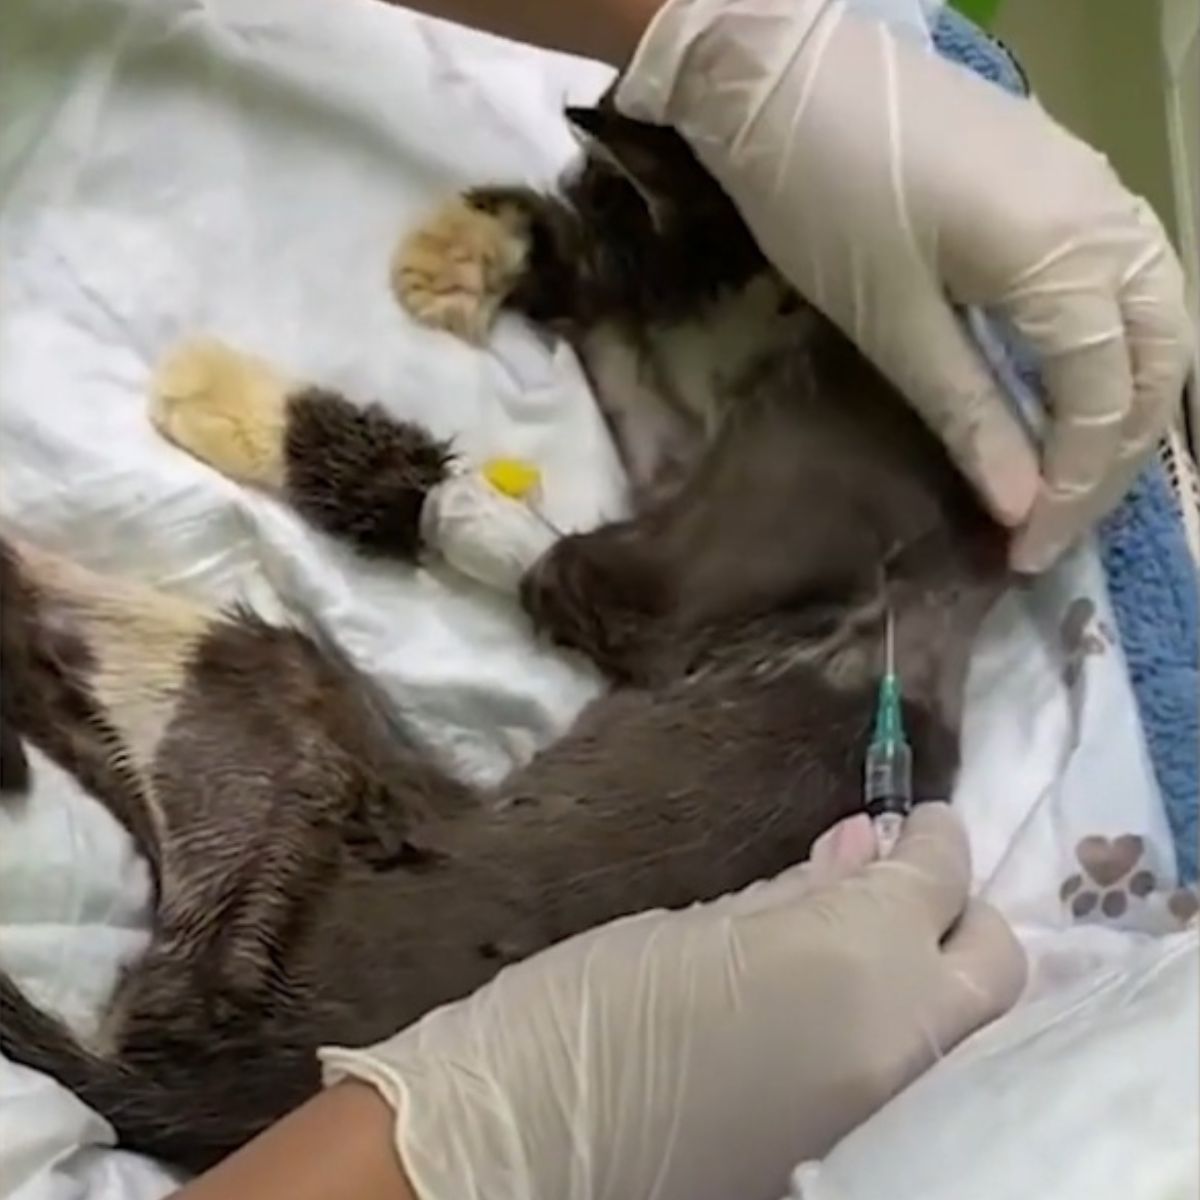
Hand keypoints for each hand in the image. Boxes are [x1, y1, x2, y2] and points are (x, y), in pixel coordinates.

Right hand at [321, 805, 1024, 1199]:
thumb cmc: (588, 1008)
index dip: (935, 836)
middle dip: (963, 908)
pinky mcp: (861, 1159)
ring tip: (878, 937)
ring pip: (972, 1028)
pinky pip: (922, 1076)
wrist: (523, 1152)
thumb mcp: (693, 927)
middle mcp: (904, 1045)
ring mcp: (892, 1116)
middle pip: (997, 965)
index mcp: (856, 961)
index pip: (938, 878)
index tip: (918, 817)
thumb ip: (798, 890)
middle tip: (907, 880)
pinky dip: (909, 1029)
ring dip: (942, 973)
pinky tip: (851, 1003)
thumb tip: (865, 845)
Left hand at [615, 0, 1193, 572]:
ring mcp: (1098, 188)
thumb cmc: (823, 196)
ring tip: (1073, 474)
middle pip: (1156, 363)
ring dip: (1127, 404)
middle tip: (1056, 523)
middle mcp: (1110, 219)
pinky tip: (1077, 387)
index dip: (1074, 490)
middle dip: (1115, 456)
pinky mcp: (1070, 177)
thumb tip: (1019, 503)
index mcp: (1067, 257)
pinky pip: (1132, 277)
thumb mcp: (891, 321)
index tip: (1026, 553)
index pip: (1102, 401)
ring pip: (1159, 317)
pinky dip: (1118, 348)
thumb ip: (967, 410)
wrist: (787, 74)